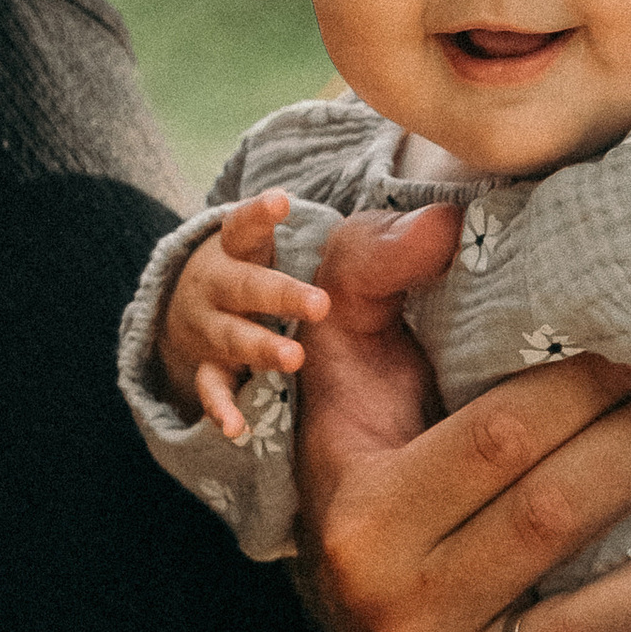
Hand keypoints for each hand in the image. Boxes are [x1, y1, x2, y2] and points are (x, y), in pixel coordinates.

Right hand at [158, 192, 330, 439]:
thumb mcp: (286, 248)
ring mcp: (209, 327)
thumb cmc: (260, 274)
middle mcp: (219, 284)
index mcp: (239, 248)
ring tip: (295, 359)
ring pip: (232, 335)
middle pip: (246, 285)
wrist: (191, 310)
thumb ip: (354, 243)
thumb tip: (439, 226)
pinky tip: (236, 429)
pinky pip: (212, 389)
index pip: (246, 225)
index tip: (282, 203)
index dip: (261, 214)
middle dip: (281, 294)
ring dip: (262, 347)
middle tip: (322, 305)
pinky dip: (221, 407)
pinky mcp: (206, 368)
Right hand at [295, 203, 630, 631]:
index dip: (588, 384)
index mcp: (360, 515)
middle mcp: (396, 612)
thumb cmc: (368, 460)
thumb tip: (443, 221)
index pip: (496, 437)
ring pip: (591, 627)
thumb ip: (368, 276)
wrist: (348, 606)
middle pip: (553, 520)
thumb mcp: (342, 366)